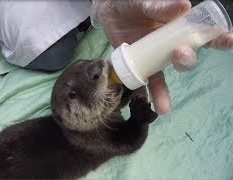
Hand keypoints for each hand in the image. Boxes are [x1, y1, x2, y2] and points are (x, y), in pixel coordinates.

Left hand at [92, 0, 232, 113]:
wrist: (108, 10)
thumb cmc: (131, 3)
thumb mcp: (144, 3)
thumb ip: (161, 7)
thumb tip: (185, 6)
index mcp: (176, 29)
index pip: (201, 37)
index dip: (218, 40)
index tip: (230, 42)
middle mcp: (167, 47)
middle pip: (183, 59)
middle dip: (187, 60)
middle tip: (180, 53)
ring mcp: (151, 58)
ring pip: (161, 77)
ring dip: (163, 92)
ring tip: (164, 107)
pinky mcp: (136, 64)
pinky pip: (140, 82)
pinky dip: (141, 94)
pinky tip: (142, 106)